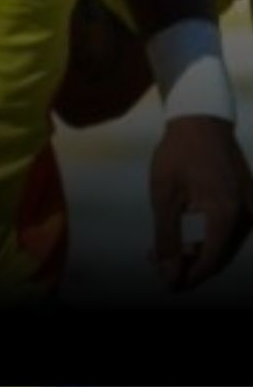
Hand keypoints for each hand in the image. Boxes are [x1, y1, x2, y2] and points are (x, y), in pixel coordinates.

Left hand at [150, 115, 252, 289]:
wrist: (200, 118)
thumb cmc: (177, 153)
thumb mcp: (164, 194)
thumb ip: (167, 237)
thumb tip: (170, 275)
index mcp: (227, 215)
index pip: (211, 262)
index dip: (189, 277)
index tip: (166, 284)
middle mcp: (247, 215)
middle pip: (222, 257)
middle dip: (191, 266)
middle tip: (160, 264)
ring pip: (228, 245)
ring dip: (201, 253)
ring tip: (169, 251)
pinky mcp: (251, 200)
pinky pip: (233, 230)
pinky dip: (212, 238)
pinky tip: (189, 237)